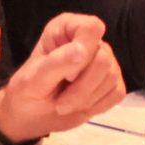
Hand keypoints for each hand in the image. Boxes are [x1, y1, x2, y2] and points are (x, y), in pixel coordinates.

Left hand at [0, 14, 126, 142]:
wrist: (33, 116)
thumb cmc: (27, 91)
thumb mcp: (34, 78)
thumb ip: (57, 62)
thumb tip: (83, 50)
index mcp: (67, 29)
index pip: (92, 28)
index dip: (84, 51)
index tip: (67, 74)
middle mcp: (90, 41)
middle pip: (104, 59)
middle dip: (82, 86)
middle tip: (60, 101)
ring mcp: (105, 61)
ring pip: (112, 77)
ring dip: (86, 99)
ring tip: (65, 104)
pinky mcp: (113, 82)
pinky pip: (117, 92)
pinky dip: (98, 105)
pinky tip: (80, 106)